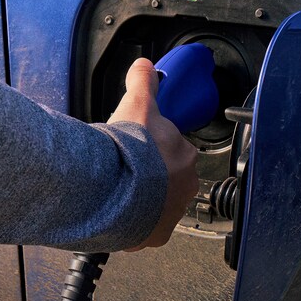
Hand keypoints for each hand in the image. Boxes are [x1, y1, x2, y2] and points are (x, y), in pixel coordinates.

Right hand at [109, 58, 198, 250]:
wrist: (113, 190)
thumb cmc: (130, 150)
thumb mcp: (138, 105)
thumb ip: (143, 82)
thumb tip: (144, 65)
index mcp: (186, 157)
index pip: (175, 151)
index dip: (155, 148)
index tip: (140, 149)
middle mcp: (185, 189)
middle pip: (168, 179)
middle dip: (151, 175)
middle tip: (127, 168)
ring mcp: (170, 215)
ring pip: (158, 205)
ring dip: (144, 199)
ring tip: (120, 190)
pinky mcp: (154, 236)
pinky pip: (146, 229)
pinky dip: (134, 223)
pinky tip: (119, 212)